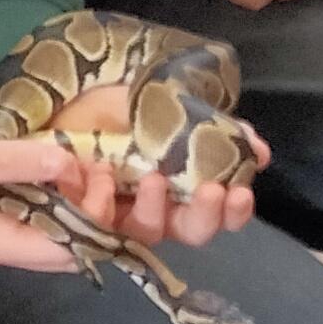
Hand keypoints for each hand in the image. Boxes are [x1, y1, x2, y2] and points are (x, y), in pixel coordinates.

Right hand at [0, 121, 99, 272]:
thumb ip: (20, 161)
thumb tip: (71, 162)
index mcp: (2, 244)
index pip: (73, 251)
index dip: (97, 220)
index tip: (97, 176)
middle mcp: (6, 246)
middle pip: (73, 248)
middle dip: (97, 215)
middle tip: (99, 167)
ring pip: (58, 230)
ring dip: (79, 203)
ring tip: (87, 162)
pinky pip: (39, 213)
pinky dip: (59, 193)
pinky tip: (62, 163)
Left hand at [49, 81, 264, 247]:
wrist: (63, 90)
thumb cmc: (118, 101)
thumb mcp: (171, 106)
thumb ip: (215, 129)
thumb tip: (259, 151)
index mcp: (183, 185)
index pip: (218, 213)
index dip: (234, 211)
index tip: (241, 193)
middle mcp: (157, 206)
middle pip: (190, 232)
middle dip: (206, 216)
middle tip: (213, 192)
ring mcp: (120, 212)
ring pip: (148, 233)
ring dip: (156, 209)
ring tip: (154, 179)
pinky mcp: (81, 211)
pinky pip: (97, 223)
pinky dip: (103, 202)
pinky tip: (103, 174)